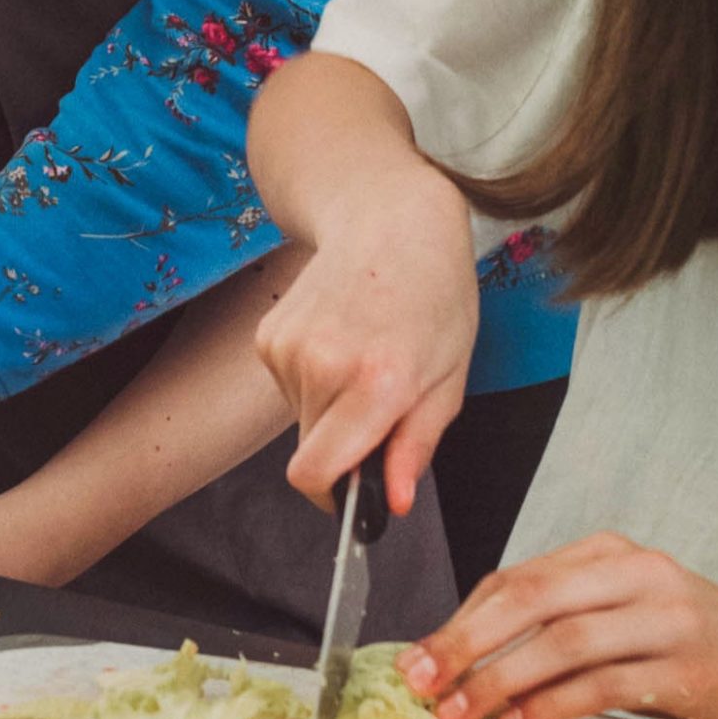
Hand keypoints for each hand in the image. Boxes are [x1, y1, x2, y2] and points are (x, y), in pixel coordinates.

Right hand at [250, 168, 476, 518]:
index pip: (316, 474)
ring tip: (364, 361)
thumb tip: (390, 500)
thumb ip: (415, 446)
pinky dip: (312, 382)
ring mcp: (287, 347)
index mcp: (377, 382)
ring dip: (329, 411)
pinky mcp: (267, 335)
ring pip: (300, 419)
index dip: (334, 499)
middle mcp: (322, 365)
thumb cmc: (434, 295)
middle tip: (382, 410)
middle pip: (310, 451)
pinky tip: (341, 342)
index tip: (353, 498)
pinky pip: (288, 388)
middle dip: (344, 449)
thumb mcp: (450, 377)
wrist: (389, 218)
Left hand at [401, 534, 717, 718]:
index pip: (516, 578)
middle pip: (529, 599)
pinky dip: (554, 705)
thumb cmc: (708, 648)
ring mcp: (667, 617)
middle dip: (464, 642)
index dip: (460, 618)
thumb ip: (566, 625)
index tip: (417, 658)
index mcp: (612, 554)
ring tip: (461, 714)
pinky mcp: (693, 667)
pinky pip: (606, 682)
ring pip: (562, 641)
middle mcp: (637, 573)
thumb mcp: (632, 618)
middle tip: (421, 683)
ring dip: (500, 679)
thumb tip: (477, 661)